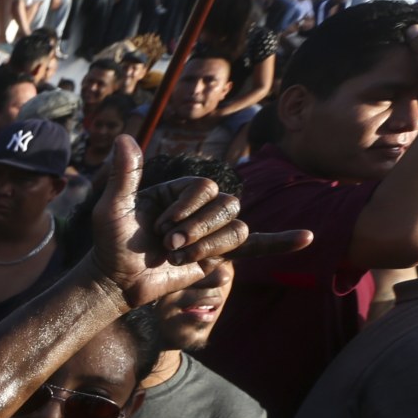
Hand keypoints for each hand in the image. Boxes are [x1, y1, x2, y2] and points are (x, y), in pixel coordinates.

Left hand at [87, 135, 310, 310]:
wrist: (116, 281)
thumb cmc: (111, 243)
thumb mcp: (114, 207)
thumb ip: (124, 174)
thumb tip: (124, 136)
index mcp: (182, 191)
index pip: (206, 187)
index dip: (185, 208)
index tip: (157, 226)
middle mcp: (200, 208)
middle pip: (227, 206)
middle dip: (198, 228)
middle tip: (168, 246)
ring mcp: (211, 231)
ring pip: (237, 228)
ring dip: (209, 245)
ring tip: (178, 258)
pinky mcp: (217, 256)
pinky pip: (255, 246)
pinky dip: (280, 242)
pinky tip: (306, 238)